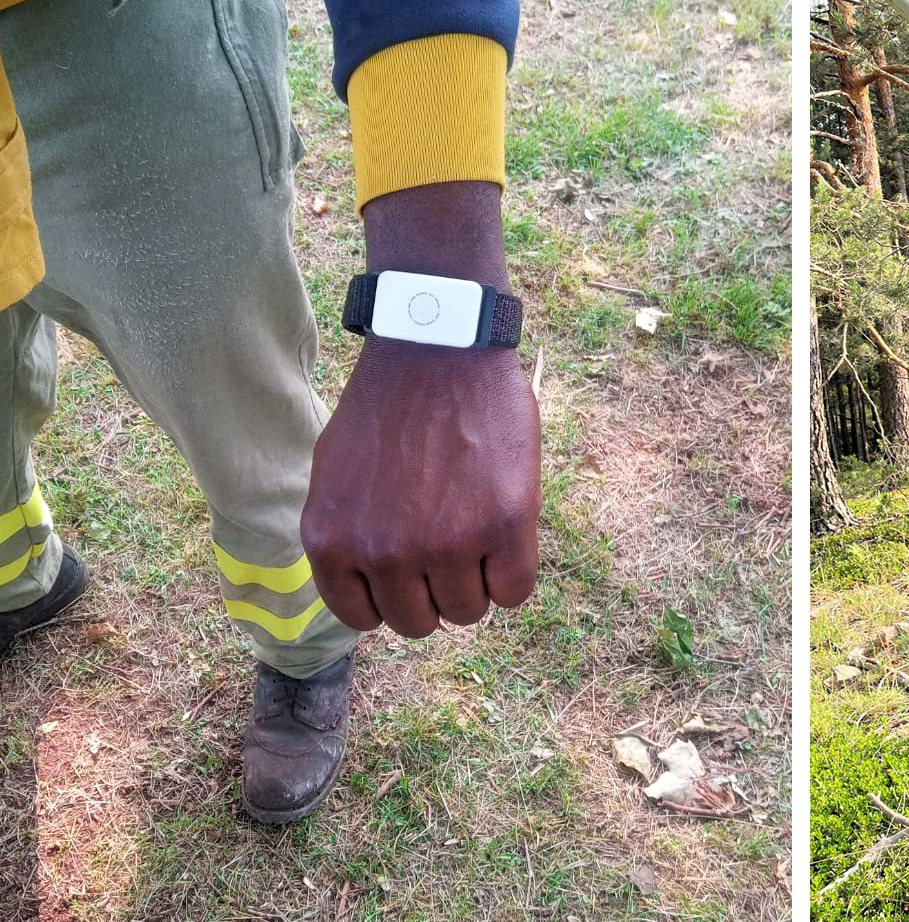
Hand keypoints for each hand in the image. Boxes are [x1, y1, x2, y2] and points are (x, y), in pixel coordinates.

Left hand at [301, 338, 541, 635]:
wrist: (439, 348)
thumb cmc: (390, 405)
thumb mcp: (337, 476)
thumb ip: (346, 536)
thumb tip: (368, 587)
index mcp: (334, 542)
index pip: (366, 617)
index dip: (394, 594)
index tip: (412, 568)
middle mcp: (385, 552)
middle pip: (420, 622)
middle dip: (436, 591)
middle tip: (450, 547)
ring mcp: (447, 542)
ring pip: (468, 612)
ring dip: (477, 582)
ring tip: (479, 533)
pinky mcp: (504, 524)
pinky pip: (514, 591)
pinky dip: (513, 574)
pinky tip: (507, 535)